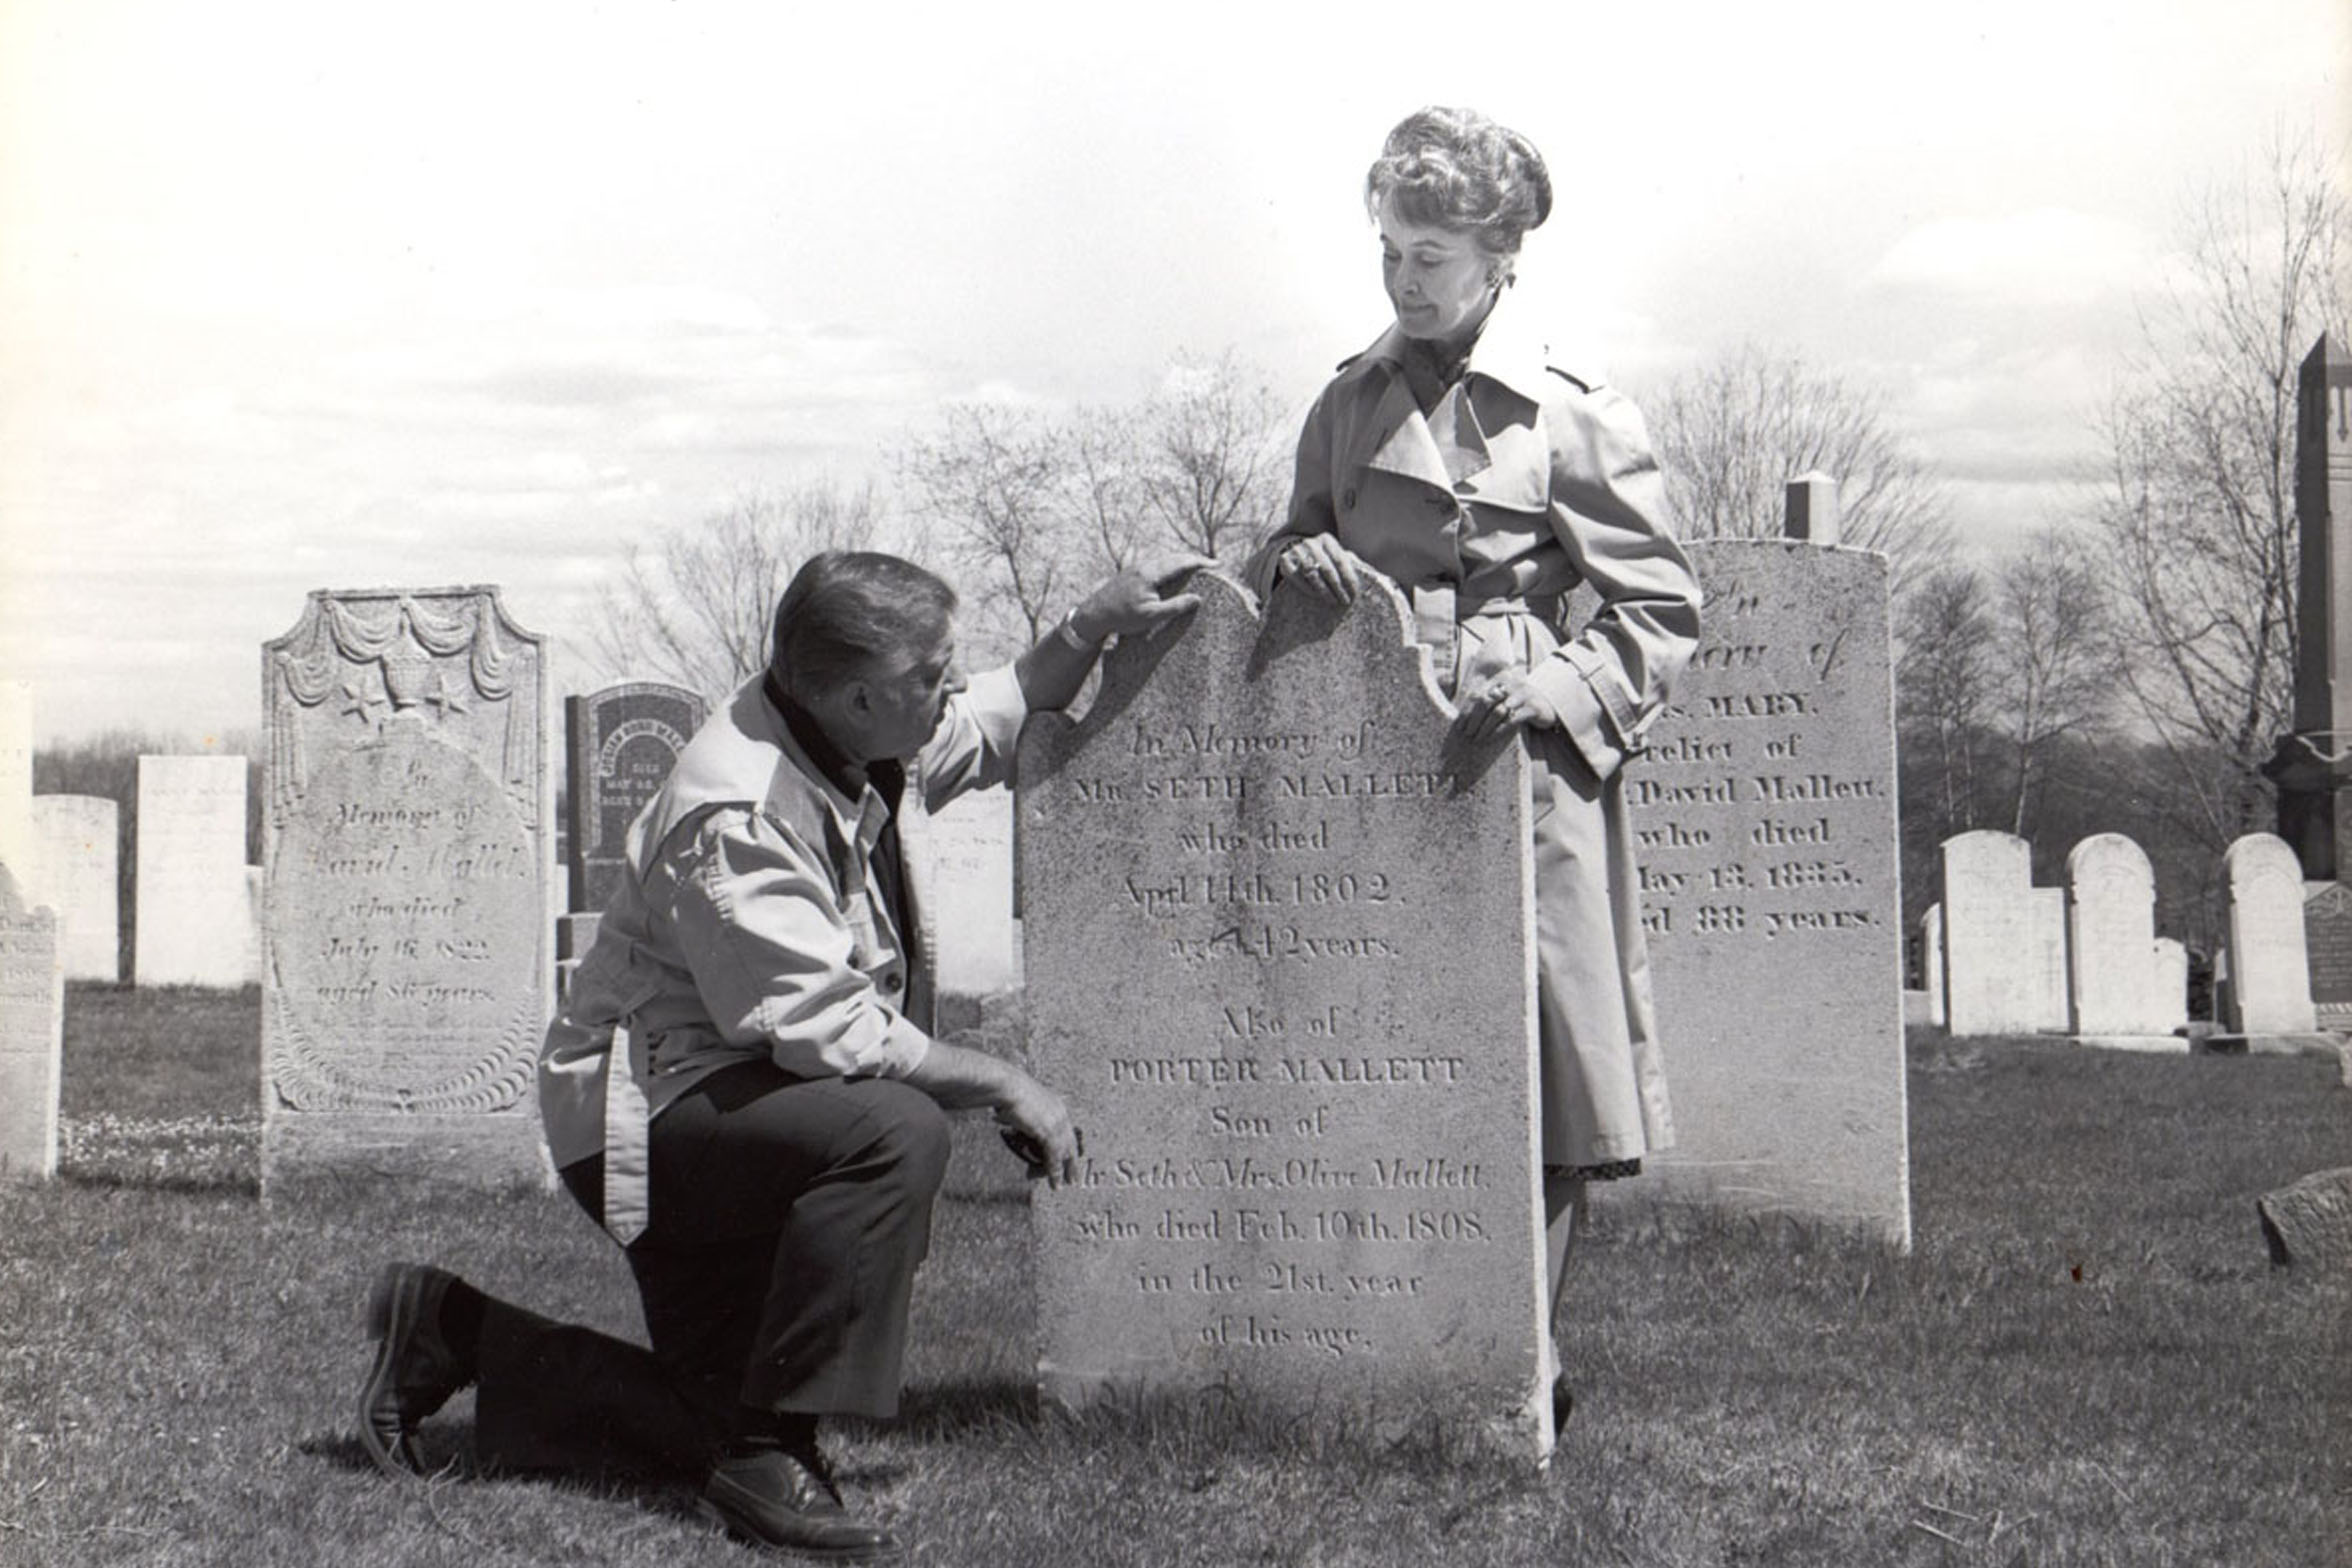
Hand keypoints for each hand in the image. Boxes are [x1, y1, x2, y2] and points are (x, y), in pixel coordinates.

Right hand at [994, 1073, 1080, 1187]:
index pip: (1066, 1130)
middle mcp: (1060, 1113)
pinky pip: (1054, 1156)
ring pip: (1064, 1152)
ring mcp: (1056, 1123)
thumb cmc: (1007, 1090)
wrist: (1007, 1085)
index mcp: (1056, 1105)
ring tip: (1063, 1185)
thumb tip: (1005, 1119)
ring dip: (1064, 1171)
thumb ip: (1020, 1115)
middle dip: (1072, 1162)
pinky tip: (1054, 1182)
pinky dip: (1054, 1171)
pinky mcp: (1048, 1131)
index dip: (1068, 1146)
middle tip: (1074, 1177)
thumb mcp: (1020, 1103)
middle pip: (1070, 1143)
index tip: (1070, 1157)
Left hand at [1070, 554, 1208, 641]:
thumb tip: (1197, 598)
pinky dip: (1170, 566)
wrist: (1093, 614)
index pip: (1182, 562)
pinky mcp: (1131, 573)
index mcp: (1151, 573)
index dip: (1201, 562)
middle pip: (1175, 557)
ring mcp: (1136, 568)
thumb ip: (1176, 607)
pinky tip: (1173, 574)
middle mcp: (1144, 566)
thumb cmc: (1122, 617)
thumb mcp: (1152, 616)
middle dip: (1194, 559)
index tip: (1218, 565)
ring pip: (1165, 559)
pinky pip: (1156, 564)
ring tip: (1197, 568)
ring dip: (1182, 561)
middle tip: (1212, 565)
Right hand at [1275, 534, 1372, 604]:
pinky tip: (1317, 597)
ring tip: (1333, 601)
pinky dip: (1308, 588)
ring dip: (1324, 590)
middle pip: (1328, 568)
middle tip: (1346, 601)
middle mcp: (1311, 542)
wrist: (1291, 550)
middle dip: (1339, 587)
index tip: (1355, 593)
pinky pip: (1296, 577)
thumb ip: (1353, 563)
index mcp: (1328, 539)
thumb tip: (1376, 575)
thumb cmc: (1322, 556)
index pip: (1341, 560)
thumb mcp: (1336, 555)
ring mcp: (1297, 550)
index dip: (1349, 578)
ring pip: (1312, 573)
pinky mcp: (1284, 561)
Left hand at [1456, 668, 1559, 744]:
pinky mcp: (1533, 707)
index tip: (1459, 727)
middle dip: (1474, 720)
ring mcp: (1523, 694)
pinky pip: (1512, 719)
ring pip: (1498, 710)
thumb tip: (1462, 719)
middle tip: (1467, 734)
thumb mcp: (1502, 698)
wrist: (1548, 705)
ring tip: (1477, 738)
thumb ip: (1485, 702)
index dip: (1466, 711)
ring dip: (1485, 727)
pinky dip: (1499, 730)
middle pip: (1486, 701)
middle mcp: (1511, 684)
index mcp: (1499, 680)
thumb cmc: (1519, 704)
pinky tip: (1492, 738)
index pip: (1477, 694)